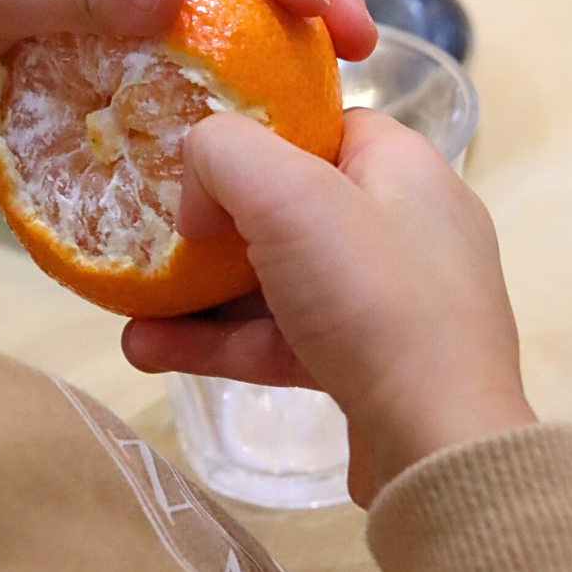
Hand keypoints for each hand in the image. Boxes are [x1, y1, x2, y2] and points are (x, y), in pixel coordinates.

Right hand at [121, 109, 535, 506]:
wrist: (438, 445)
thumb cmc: (369, 293)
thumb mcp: (287, 194)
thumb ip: (224, 152)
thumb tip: (200, 188)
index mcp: (402, 166)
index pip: (323, 125)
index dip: (258, 134)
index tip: (204, 163)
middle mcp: (404, 225)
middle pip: (294, 204)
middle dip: (217, 225)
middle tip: (160, 236)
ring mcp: (390, 299)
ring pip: (282, 278)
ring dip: (205, 292)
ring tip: (133, 307)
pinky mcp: (371, 362)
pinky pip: (287, 336)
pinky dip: (224, 340)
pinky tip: (150, 349)